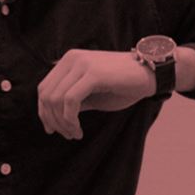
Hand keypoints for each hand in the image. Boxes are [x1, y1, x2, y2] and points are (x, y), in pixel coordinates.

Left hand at [39, 49, 155, 138]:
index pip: (44, 88)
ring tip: (75, 133)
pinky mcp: (93, 74)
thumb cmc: (124, 85)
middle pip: (46, 95)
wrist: (151, 75)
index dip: (44, 112)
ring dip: (63, 123)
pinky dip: (70, 120)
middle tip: (68, 135)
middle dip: (53, 120)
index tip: (52, 130)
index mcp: (69, 60)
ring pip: (55, 100)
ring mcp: (82, 64)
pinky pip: (70, 101)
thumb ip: (71, 101)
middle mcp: (72, 59)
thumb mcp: (92, 95)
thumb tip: (52, 119)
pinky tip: (79, 129)